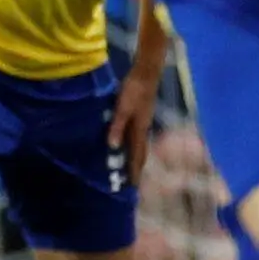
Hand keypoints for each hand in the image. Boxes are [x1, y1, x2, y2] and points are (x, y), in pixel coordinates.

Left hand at [110, 67, 161, 184]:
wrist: (146, 74)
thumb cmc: (133, 91)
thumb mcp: (122, 109)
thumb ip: (117, 127)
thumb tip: (112, 147)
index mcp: (139, 130)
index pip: (137, 155)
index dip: (135, 170)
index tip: (133, 185)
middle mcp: (144, 129)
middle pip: (141, 152)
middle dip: (137, 166)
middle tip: (133, 180)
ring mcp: (144, 121)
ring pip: (141, 144)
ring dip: (137, 156)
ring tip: (132, 165)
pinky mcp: (142, 114)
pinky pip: (138, 135)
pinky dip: (135, 144)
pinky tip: (129, 142)